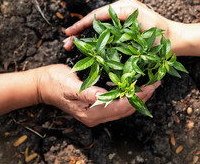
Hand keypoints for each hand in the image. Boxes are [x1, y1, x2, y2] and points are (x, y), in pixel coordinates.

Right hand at [36, 64, 159, 126]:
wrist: (42, 85)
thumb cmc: (54, 82)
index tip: (151, 85)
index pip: (121, 107)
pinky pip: (117, 104)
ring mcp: (96, 113)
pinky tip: (134, 86)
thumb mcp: (69, 85)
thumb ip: (86, 92)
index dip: (137, 97)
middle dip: (143, 97)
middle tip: (157, 83)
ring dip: (138, 97)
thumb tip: (103, 97)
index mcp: (91, 113)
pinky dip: (128, 96)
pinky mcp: (95, 106)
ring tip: (151, 84)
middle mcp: (96, 116)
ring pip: (123, 108)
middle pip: (125, 109)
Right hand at [63, 0, 171, 50]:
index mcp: (125, 7)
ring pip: (100, 22)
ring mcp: (125, 13)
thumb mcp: (143, 29)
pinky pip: (108, 25)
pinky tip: (88, 40)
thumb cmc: (162, 37)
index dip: (82, 24)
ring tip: (73, 41)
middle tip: (67, 40)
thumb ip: (123, 24)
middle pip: (96, 18)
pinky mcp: (127, 20)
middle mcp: (123, 6)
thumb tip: (102, 26)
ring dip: (86, 32)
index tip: (69, 32)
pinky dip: (96, 33)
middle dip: (80, 29)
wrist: (175, 38)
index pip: (98, 15)